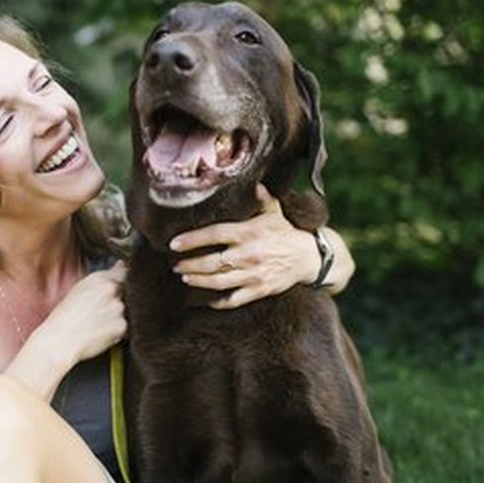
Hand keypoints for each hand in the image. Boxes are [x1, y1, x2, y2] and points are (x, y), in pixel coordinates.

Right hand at [41, 261, 126, 362]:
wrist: (59, 341)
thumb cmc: (63, 318)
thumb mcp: (77, 291)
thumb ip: (99, 281)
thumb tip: (119, 268)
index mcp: (99, 278)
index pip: (122, 272)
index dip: (122, 279)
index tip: (121, 282)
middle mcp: (111, 289)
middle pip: (123, 295)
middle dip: (114, 303)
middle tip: (96, 314)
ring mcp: (118, 307)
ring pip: (122, 312)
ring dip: (114, 318)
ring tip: (94, 325)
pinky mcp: (121, 325)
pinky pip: (122, 328)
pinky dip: (114, 332)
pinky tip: (98, 333)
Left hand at [169, 184, 318, 308]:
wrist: (309, 258)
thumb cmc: (285, 232)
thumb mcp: (274, 211)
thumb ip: (260, 197)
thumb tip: (251, 180)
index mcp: (248, 233)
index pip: (214, 235)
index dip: (192, 239)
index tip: (173, 243)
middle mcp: (249, 254)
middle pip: (212, 262)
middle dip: (189, 264)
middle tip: (174, 264)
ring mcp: (254, 274)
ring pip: (219, 282)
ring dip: (198, 281)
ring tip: (185, 277)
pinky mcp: (259, 290)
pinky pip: (234, 300)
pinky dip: (218, 302)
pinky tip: (205, 300)